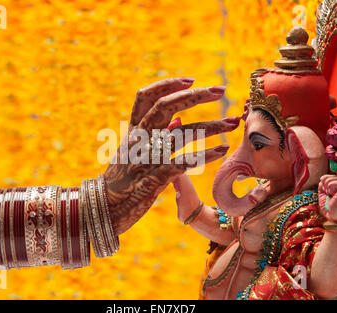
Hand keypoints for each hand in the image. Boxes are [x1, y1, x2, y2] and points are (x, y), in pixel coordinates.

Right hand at [104, 78, 239, 234]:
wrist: (104, 208)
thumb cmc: (122, 181)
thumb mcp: (132, 153)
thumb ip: (154, 135)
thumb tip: (177, 119)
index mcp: (134, 131)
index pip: (145, 97)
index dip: (167, 84)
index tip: (191, 80)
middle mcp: (139, 139)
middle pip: (165, 106)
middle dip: (195, 96)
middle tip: (221, 90)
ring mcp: (146, 157)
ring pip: (181, 133)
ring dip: (209, 126)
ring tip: (232, 122)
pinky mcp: (153, 177)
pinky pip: (182, 162)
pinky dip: (203, 155)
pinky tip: (221, 151)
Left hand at [318, 174, 336, 221]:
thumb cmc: (333, 212)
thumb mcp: (325, 197)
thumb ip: (324, 187)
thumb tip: (322, 178)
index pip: (331, 177)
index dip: (325, 182)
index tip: (328, 194)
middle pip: (328, 177)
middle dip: (325, 187)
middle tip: (331, 197)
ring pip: (328, 178)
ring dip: (326, 189)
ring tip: (333, 197)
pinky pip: (330, 182)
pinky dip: (328, 189)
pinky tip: (334, 195)